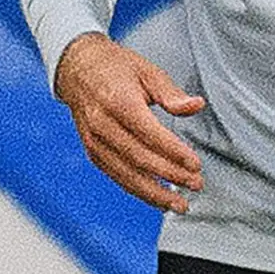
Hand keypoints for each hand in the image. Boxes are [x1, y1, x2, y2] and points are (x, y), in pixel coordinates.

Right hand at [54, 32, 204, 210]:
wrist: (77, 69)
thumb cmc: (117, 69)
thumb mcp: (147, 71)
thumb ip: (171, 94)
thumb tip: (197, 106)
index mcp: (117, 101)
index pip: (149, 133)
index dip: (173, 152)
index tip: (195, 164)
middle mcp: (102, 124)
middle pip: (139, 158)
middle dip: (170, 175)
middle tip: (196, 184)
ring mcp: (94, 141)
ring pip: (127, 175)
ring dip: (156, 193)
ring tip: (181, 204)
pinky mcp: (93, 152)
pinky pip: (117, 177)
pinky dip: (139, 191)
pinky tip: (159, 198)